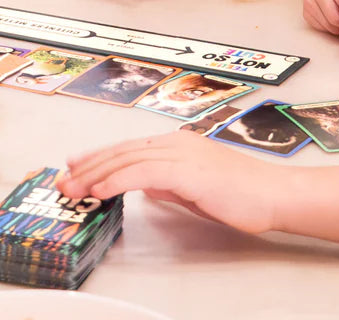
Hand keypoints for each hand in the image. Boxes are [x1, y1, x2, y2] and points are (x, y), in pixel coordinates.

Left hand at [60, 131, 282, 235]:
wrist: (275, 195)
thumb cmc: (241, 195)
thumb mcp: (195, 188)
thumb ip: (169, 185)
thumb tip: (147, 187)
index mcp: (174, 144)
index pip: (127, 148)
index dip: (98, 157)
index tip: (75, 166)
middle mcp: (172, 143)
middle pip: (120, 151)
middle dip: (88, 166)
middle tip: (63, 180)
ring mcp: (178, 153)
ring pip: (125, 159)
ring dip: (95, 174)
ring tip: (73, 187)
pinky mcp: (185, 169)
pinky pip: (142, 173)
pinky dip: (117, 180)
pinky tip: (100, 190)